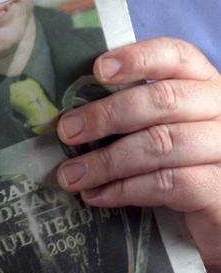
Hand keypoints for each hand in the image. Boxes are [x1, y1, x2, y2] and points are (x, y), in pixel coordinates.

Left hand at [56, 38, 220, 272]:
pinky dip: (124, 189)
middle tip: (67, 131)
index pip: (175, 55)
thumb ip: (133, 110)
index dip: (136, 58)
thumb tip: (73, 113)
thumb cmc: (182, 165)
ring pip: (160, 144)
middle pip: (163, 100)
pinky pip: (167, 184)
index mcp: (204, 83)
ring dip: (107, 161)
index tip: (97, 69)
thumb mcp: (163, 127)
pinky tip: (97, 195)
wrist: (214, 217)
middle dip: (107, 115)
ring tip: (71, 175)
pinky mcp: (220, 191)